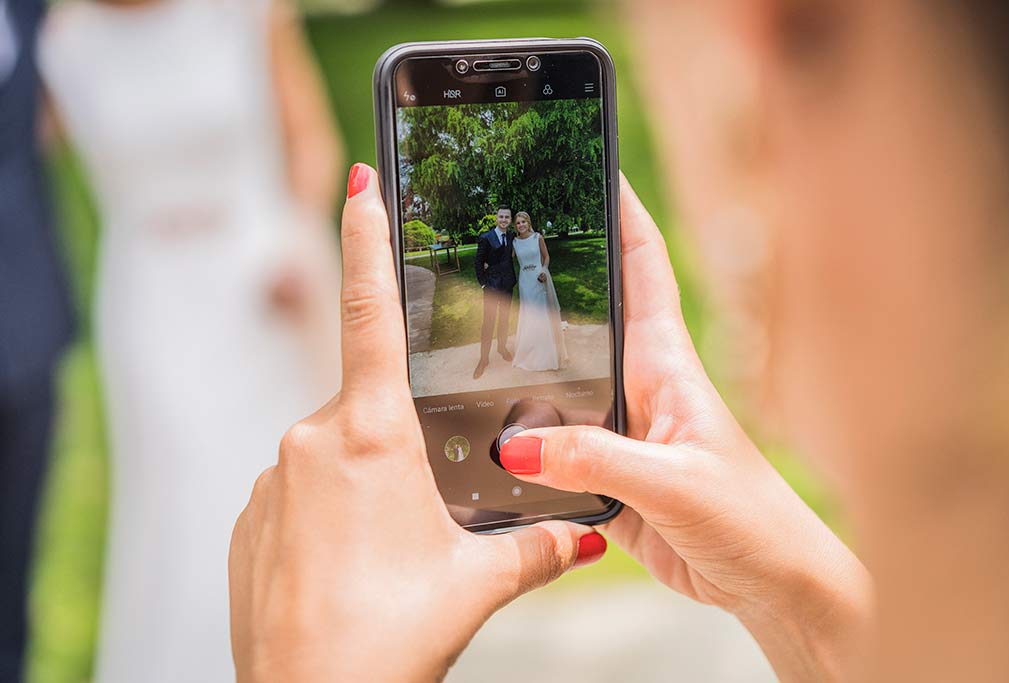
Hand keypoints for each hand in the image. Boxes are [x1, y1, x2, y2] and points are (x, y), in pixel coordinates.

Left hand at [229, 164, 606, 682]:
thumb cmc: (387, 638)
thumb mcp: (476, 583)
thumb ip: (535, 547)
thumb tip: (583, 535)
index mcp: (373, 436)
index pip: (369, 312)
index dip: (365, 240)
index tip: (361, 183)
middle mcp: (312, 442)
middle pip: (369, 411)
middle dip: (401, 448)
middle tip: (419, 518)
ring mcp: (272, 479)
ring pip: (335, 458)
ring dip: (365, 490)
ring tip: (386, 556)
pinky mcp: (250, 518)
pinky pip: (299, 495)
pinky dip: (328, 519)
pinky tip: (348, 568)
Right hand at [499, 175, 871, 680]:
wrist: (767, 583)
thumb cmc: (752, 519)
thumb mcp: (676, 482)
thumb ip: (598, 459)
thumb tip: (517, 446)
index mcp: (664, 361)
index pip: (640, 263)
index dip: (616, 207)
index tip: (584, 160)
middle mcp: (635, 384)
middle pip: (580, 312)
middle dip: (539, 269)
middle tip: (488, 230)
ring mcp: (614, 428)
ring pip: (552, 380)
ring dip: (515, 361)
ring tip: (461, 329)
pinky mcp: (599, 473)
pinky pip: (545, 447)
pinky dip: (514, 440)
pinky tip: (481, 437)